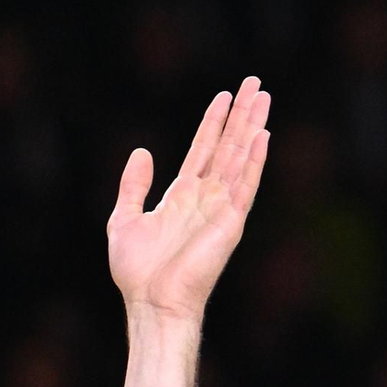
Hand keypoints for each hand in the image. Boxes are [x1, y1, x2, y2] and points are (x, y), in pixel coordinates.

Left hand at [107, 76, 269, 321]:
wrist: (151, 302)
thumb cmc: (138, 271)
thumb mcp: (124, 218)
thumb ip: (134, 185)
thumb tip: (142, 151)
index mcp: (183, 196)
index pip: (203, 149)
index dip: (214, 122)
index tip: (225, 95)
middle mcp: (206, 198)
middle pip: (227, 146)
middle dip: (240, 114)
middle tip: (254, 84)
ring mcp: (221, 208)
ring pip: (239, 157)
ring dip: (251, 127)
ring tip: (262, 97)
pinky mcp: (231, 222)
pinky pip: (245, 185)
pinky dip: (254, 160)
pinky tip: (262, 135)